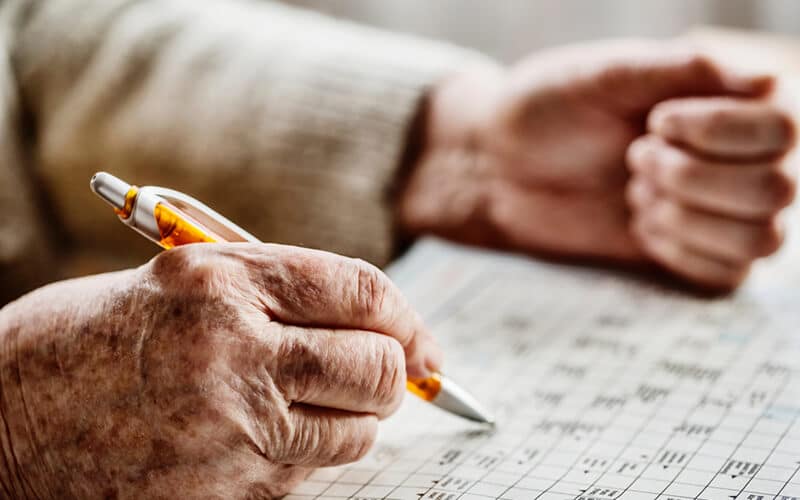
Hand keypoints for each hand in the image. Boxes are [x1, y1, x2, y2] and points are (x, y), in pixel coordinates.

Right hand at [0, 243, 439, 497]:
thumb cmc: (84, 344)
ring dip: (354, 418)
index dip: (405, 315)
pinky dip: (308, 453)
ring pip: (357, 429)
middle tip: (379, 375)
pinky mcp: (226, 488)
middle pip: (377, 364)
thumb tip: (363, 320)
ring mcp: (230, 425)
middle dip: (393, 372)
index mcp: (220, 279)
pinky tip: (260, 437)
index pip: (360, 288)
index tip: (420, 340)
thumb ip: (270, 295)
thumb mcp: (174, 285)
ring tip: (308, 404)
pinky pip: (308, 470)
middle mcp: (233, 348)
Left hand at [399, 39, 797, 289]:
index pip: (781, 129)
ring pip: (762, 238)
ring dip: (685, 217)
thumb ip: (683, 69)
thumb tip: (768, 78)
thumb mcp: (606, 73)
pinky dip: (679, 251)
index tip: (652, 121)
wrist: (500, 166)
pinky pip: (728, 275)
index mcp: (727, 100)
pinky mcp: (692, 254)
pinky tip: (637, 225)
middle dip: (690, 178)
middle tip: (633, 158)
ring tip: (634, 191)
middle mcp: (737, 157)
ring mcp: (718, 211)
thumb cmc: (549, 107)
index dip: (717, 132)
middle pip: (775, 189)